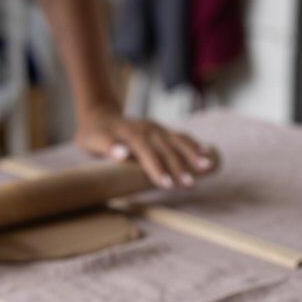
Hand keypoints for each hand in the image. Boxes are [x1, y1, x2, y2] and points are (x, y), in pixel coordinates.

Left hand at [76, 106, 215, 189]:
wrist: (100, 115)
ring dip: (193, 154)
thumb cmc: (94, 134)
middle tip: (189, 185)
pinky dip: (195, 145)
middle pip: (166, 149)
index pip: (147, 153)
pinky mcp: (162, 131)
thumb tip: (121, 154)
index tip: (167, 185)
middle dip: (179, 167)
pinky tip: (208, 154)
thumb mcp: (92, 140)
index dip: (157, 169)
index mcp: (131, 133)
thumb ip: (107, 146)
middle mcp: (148, 129)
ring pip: (178, 141)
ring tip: (208, 167)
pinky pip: (181, 137)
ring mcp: (157, 129)